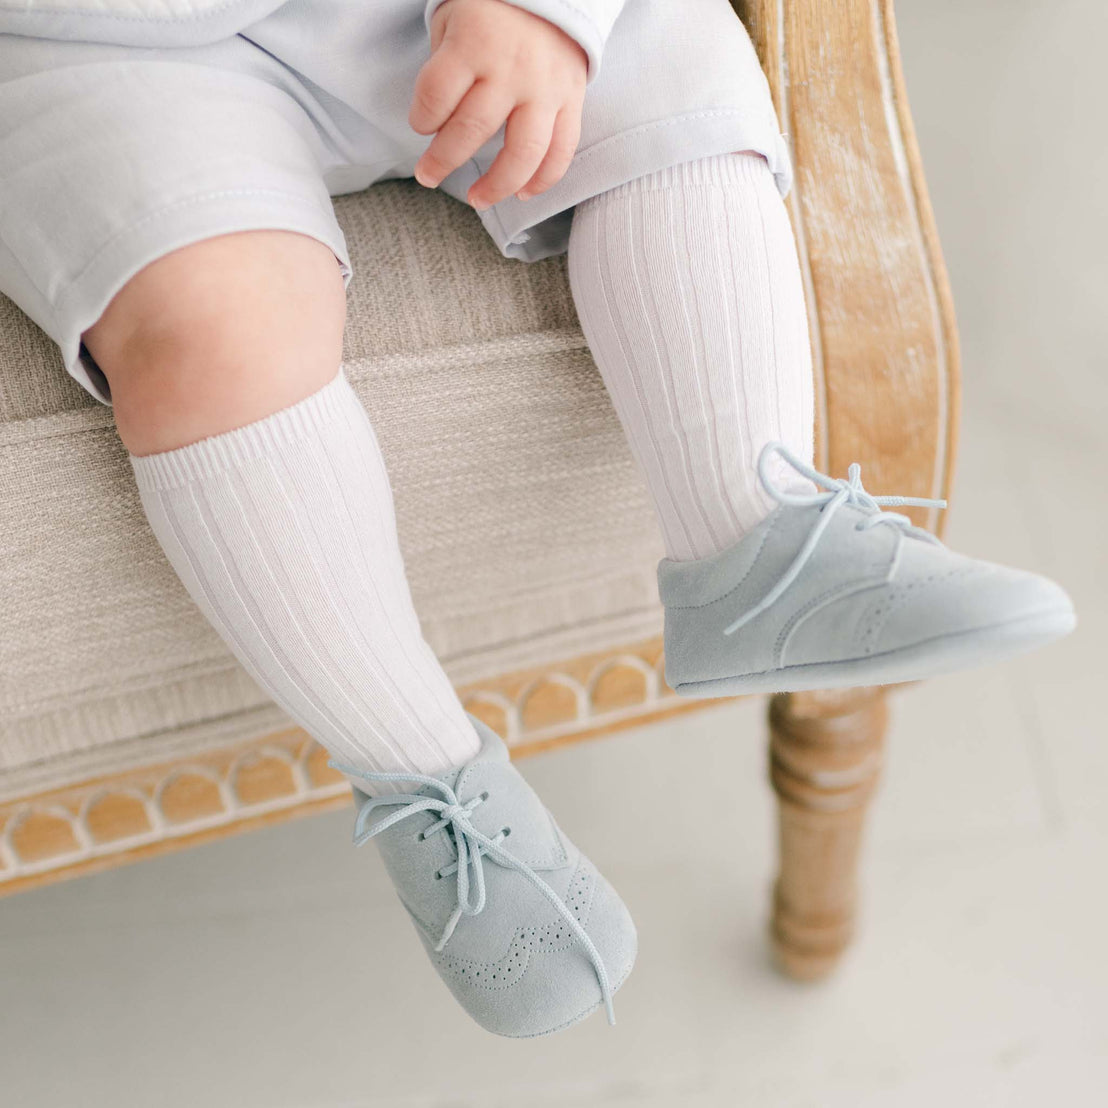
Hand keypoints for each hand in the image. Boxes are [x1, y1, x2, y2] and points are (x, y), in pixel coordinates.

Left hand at [410, 0, 587, 208]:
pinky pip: (561, 151)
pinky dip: (542, 180)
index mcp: (475, 42)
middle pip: (472, 129)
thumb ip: (446, 69)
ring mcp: (546, 88)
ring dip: (496, 185)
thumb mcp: (456, 22)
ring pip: (522, 153)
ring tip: (477, 198)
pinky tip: (521, 194)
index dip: (421, 118)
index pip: (436, 95)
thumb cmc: (492, 11)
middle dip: (442, 160)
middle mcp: (512, 69)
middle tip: (428, 176)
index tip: (421, 125)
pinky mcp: (572, 101)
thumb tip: (439, 126)